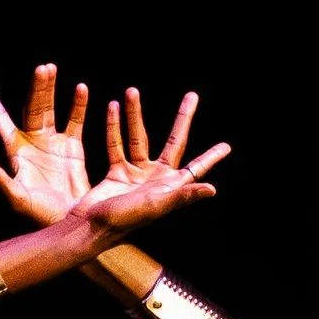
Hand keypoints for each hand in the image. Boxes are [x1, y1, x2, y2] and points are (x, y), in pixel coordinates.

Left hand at [0, 63, 93, 224]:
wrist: (70, 223)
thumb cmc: (39, 216)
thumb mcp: (17, 198)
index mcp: (15, 151)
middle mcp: (32, 142)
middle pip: (31, 107)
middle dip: (36, 87)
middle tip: (42, 68)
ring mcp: (53, 144)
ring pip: (50, 109)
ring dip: (51, 89)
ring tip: (52, 69)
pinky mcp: (73, 149)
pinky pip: (75, 121)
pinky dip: (78, 105)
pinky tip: (80, 89)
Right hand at [83, 84, 233, 242]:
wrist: (91, 227)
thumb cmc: (126, 220)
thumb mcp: (157, 206)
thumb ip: (183, 196)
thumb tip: (212, 190)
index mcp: (171, 186)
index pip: (197, 167)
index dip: (211, 157)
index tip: (227, 146)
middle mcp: (157, 178)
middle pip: (173, 141)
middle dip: (182, 118)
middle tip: (192, 96)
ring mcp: (137, 174)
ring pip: (139, 137)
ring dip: (134, 115)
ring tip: (131, 91)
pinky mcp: (117, 172)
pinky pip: (116, 145)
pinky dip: (113, 127)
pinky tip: (112, 106)